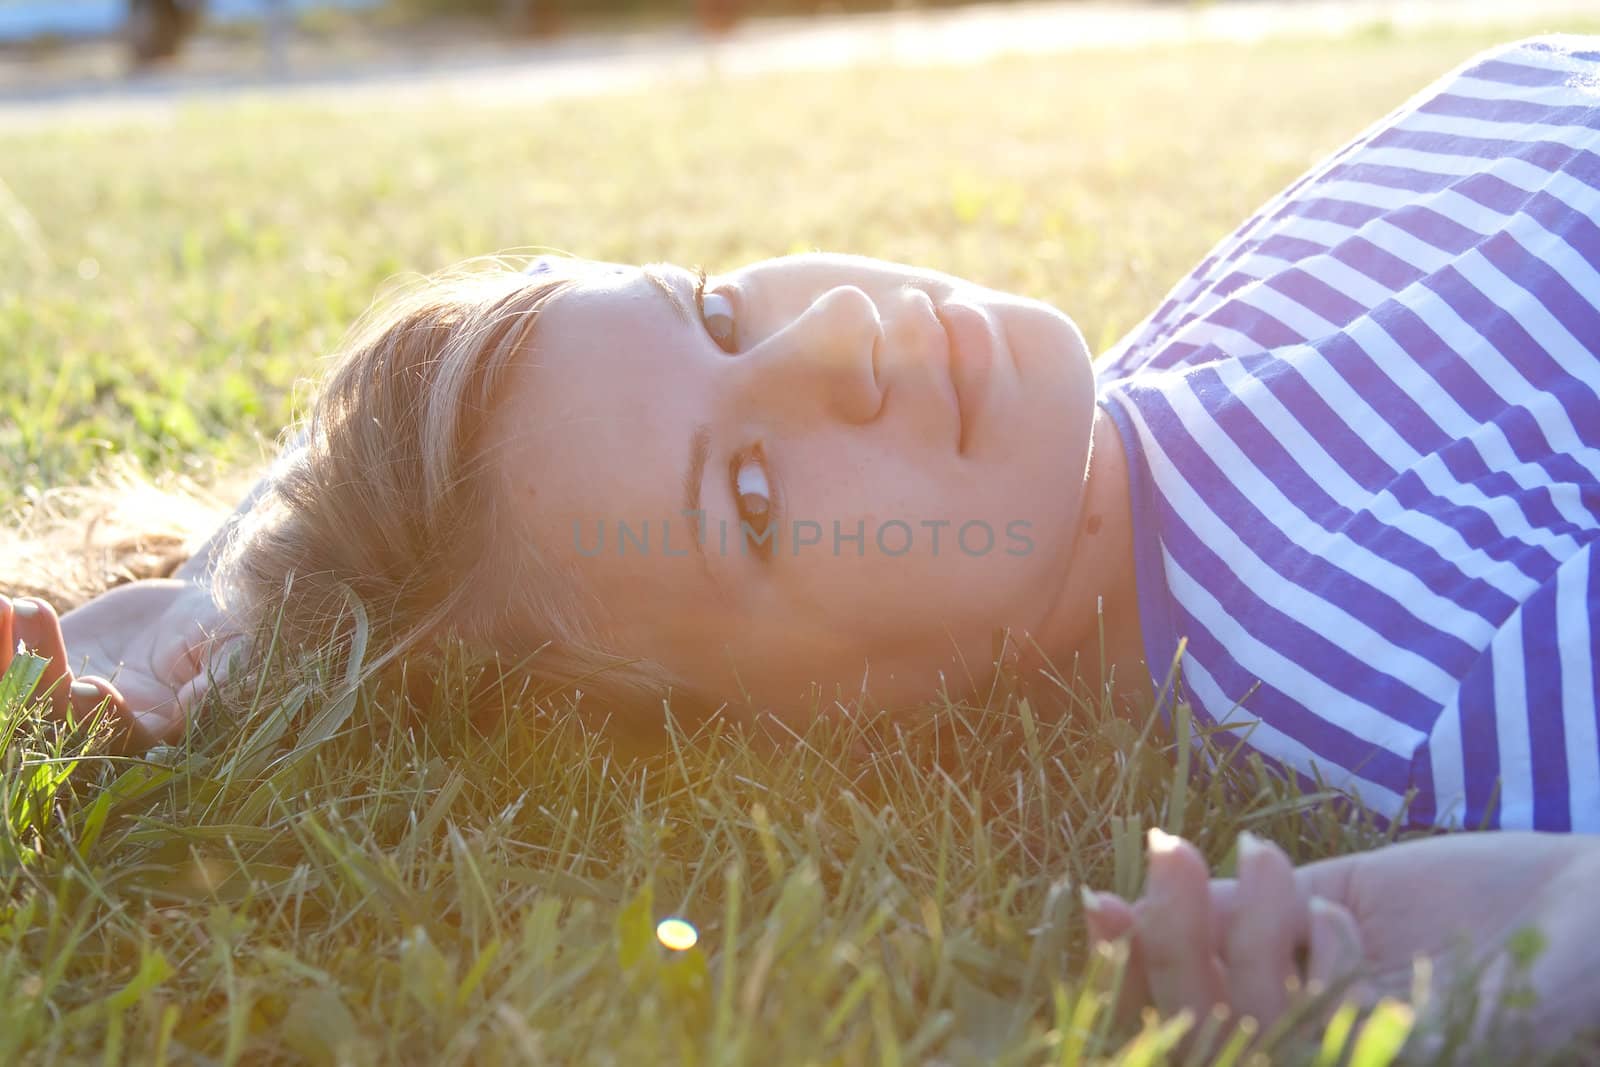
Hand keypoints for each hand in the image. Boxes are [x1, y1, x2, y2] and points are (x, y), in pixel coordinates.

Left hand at [2, 580, 238, 750]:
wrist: (201, 603)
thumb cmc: (232, 628)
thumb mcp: (237, 651)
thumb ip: (221, 680)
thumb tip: (198, 706)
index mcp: (152, 731)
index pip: (118, 736)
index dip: (100, 717)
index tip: (92, 685)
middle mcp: (100, 722)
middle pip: (52, 719)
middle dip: (36, 681)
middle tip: (32, 627)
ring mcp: (67, 691)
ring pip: (17, 691)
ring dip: (6, 656)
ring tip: (8, 608)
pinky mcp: (48, 659)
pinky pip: (10, 657)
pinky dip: (4, 636)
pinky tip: (5, 604)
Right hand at [1081, 828, 1599, 1051]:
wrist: (1585, 908)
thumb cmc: (1462, 907)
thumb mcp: (1327, 902)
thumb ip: (1239, 916)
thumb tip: (1118, 902)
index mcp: (1287, 1022)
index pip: (1175, 1015)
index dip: (1122, 970)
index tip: (1089, 899)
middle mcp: (1316, 1051)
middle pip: (1199, 1026)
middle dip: (1167, 936)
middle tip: (1161, 846)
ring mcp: (1363, 1059)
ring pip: (1254, 1017)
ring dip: (1246, 923)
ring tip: (1272, 857)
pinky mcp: (1417, 1058)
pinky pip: (1330, 1016)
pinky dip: (1324, 949)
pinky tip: (1350, 920)